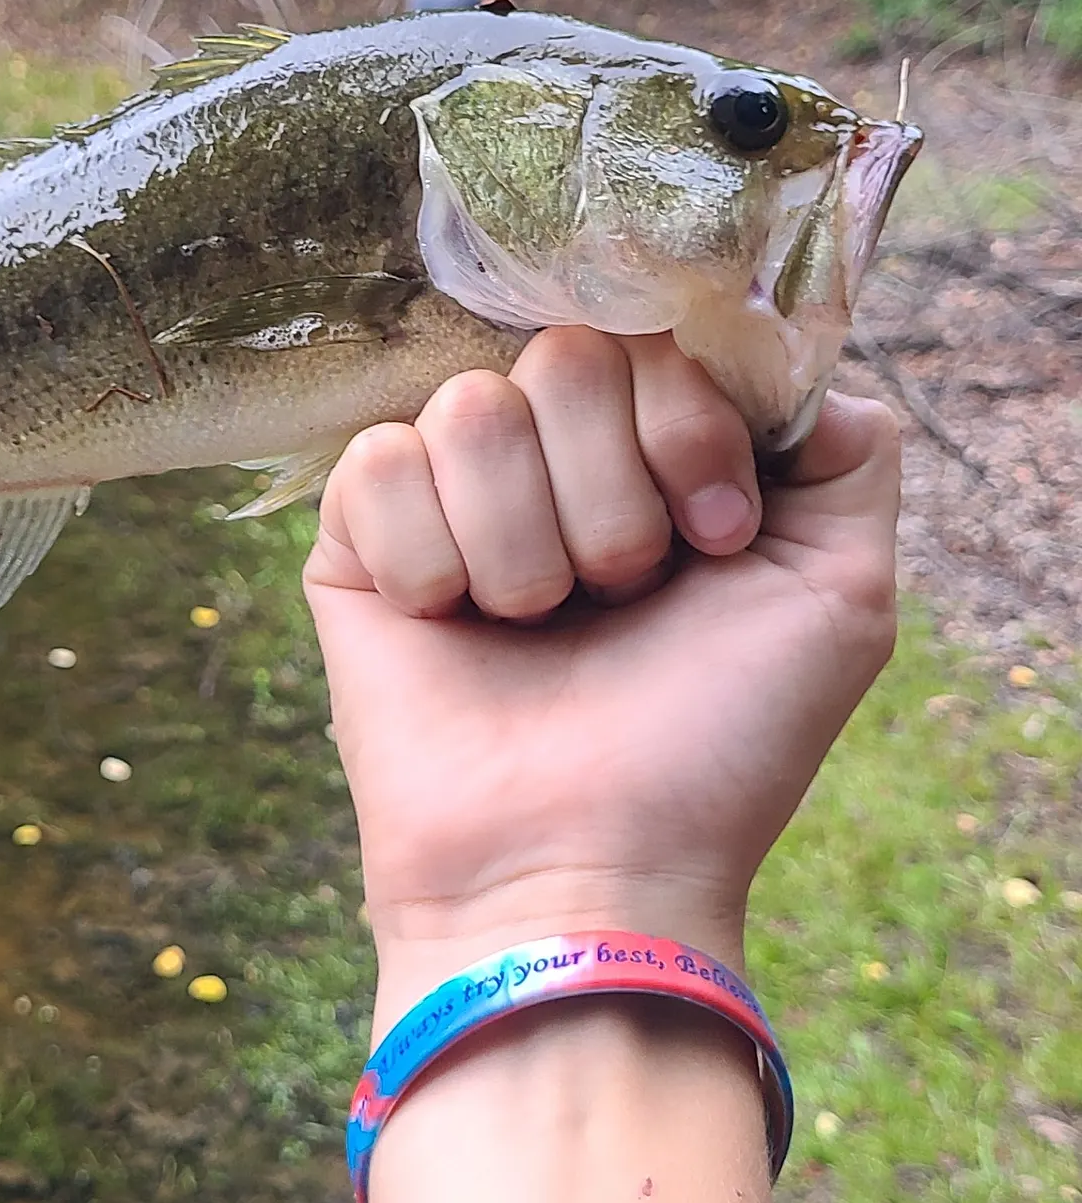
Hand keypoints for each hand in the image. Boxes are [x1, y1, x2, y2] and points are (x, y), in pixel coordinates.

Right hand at [303, 329, 899, 1024]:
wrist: (582, 867)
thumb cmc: (712, 748)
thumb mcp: (838, 594)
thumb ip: (846, 453)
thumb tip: (780, 358)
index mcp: (654, 460)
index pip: (658, 334)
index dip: (690, 425)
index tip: (715, 541)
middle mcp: (552, 466)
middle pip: (566, 357)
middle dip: (612, 497)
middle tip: (617, 603)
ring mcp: (450, 499)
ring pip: (472, 410)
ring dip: (525, 543)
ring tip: (533, 630)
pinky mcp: (356, 544)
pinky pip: (377, 463)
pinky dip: (428, 557)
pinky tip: (448, 626)